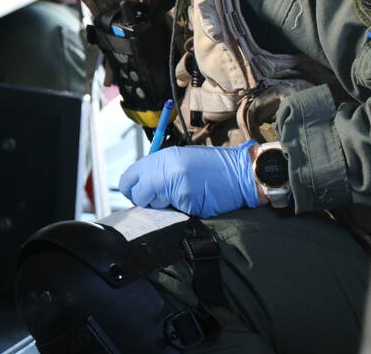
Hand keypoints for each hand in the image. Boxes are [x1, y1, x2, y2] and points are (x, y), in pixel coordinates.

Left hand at [119, 140, 260, 217]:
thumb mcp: (180, 159)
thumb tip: (140, 186)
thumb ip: (157, 170)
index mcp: (161, 158)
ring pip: (153, 205)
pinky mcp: (186, 200)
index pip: (129, 178)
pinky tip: (191, 201)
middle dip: (145, 200)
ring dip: (163, 206)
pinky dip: (179, 210)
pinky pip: (172, 212)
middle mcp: (164, 170)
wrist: (242, 172)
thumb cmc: (212, 166)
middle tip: (158, 199)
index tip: (138, 193)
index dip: (131, 189)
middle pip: (137, 194)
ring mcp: (175, 185)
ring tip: (180, 196)